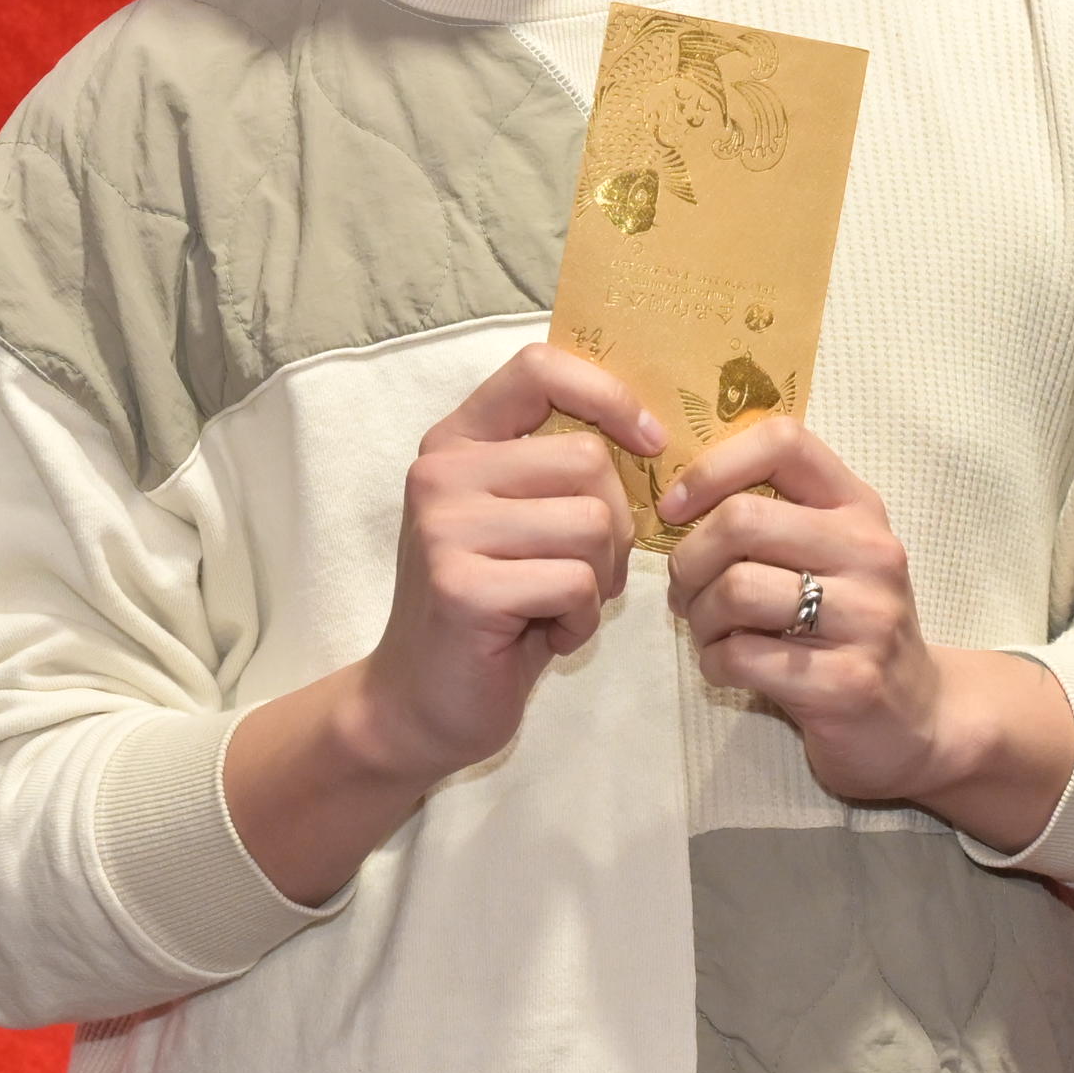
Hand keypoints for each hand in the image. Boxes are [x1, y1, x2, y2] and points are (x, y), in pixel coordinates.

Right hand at [357, 341, 661, 790]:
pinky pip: (576, 583)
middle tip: (581, 572)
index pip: (538, 369)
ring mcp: (444, 528)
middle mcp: (440, 473)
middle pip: (588, 461)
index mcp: (455, 442)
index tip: (649, 443)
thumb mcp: (518, 520)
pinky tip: (544, 635)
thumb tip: (655, 434)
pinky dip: (581, 619)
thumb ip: (557, 469)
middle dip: (613, 527)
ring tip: (556, 605)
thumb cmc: (492, 609)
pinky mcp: (462, 586)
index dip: (609, 395)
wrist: (418, 703)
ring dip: (598, 579)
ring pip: (591, 524)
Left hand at [661, 413, 1073, 858]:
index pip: (784, 441)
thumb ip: (773, 516)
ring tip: (708, 632)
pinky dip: (714, 662)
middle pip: (742, 520)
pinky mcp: (848, 681)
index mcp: (858, 508)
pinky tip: (727, 667)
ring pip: (735, 589)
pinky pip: (742, 656)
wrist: (918, 718)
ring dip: (699, 616)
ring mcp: (866, 618)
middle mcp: (871, 552)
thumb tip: (674, 501)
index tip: (676, 510)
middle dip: (689, 559)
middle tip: (684, 590)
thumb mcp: (829, 555)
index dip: (712, 467)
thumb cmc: (848, 627)